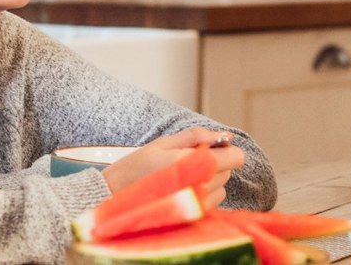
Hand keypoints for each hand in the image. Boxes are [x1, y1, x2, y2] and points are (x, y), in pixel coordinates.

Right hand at [103, 127, 246, 207]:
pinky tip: (181, 191)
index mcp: (197, 163)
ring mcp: (199, 204)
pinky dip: (203, 195)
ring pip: (222, 186)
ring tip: (181, 178)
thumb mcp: (163, 143)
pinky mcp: (194, 216)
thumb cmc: (136, 168)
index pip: (236, 157)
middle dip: (213, 164)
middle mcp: (202, 185)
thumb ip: (196, 136)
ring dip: (209, 180)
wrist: (114, 198)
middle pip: (228, 171)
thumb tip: (225, 136)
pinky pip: (213, 202)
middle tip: (185, 162)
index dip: (225, 150)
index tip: (208, 149)